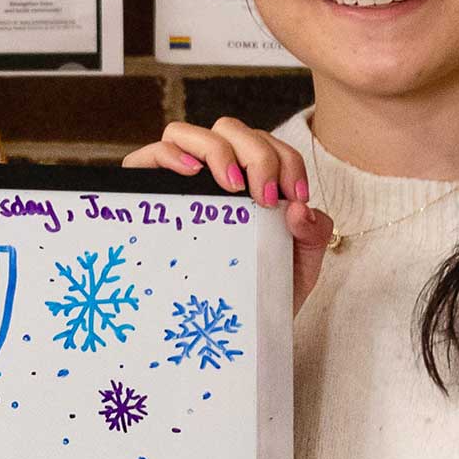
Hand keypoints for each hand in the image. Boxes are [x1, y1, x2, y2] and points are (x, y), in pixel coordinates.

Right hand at [125, 119, 333, 312]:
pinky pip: (150, 155)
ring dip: (216, 151)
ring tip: (233, 187)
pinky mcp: (146, 192)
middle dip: (256, 155)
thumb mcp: (299, 262)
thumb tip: (297, 208)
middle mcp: (213, 172)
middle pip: (228, 130)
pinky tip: (190, 173)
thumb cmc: (263, 288)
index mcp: (251, 177)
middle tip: (266, 198)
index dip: (286, 161)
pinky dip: (170, 154)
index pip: (267, 144)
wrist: (234, 328)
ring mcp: (178, 180)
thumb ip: (312, 232)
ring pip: (186, 133)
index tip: (295, 197)